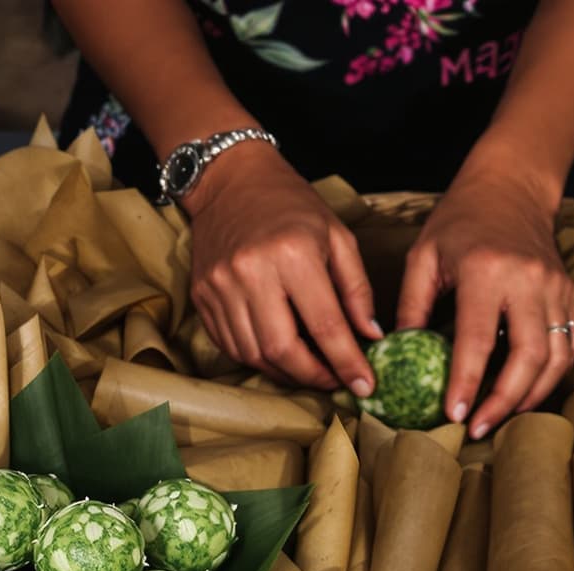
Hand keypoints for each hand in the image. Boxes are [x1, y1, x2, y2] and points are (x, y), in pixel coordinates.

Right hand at [183, 141, 380, 393]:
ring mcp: (220, 286)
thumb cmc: (291, 206)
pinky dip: (258, 359)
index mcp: (293, 255)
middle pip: (284, 350)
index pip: (325, 326)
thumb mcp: (337, 237)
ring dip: (286, 372)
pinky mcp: (202, 295)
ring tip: (309, 368)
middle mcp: (251, 273)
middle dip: (314, 376)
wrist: (230, 180)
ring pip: (255, 355)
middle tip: (335, 380)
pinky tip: (278, 353)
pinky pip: (231, 345)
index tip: (364, 387)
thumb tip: (371, 337)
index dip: (347, 363)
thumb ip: (357, 289)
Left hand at [397, 155, 573, 438]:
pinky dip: (552, 377)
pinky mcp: (571, 295)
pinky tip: (527, 394)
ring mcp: (557, 288)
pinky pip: (570, 346)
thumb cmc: (459, 222)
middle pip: (528, 356)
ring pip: (556, 357)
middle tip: (480, 429)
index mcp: (487, 270)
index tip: (455, 416)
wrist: (511, 188)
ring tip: (503, 418)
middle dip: (504, 401)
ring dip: (532, 396)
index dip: (467, 382)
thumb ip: (411, 307)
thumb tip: (398, 358)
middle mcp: (529, 280)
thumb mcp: (423, 256)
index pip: (478, 339)